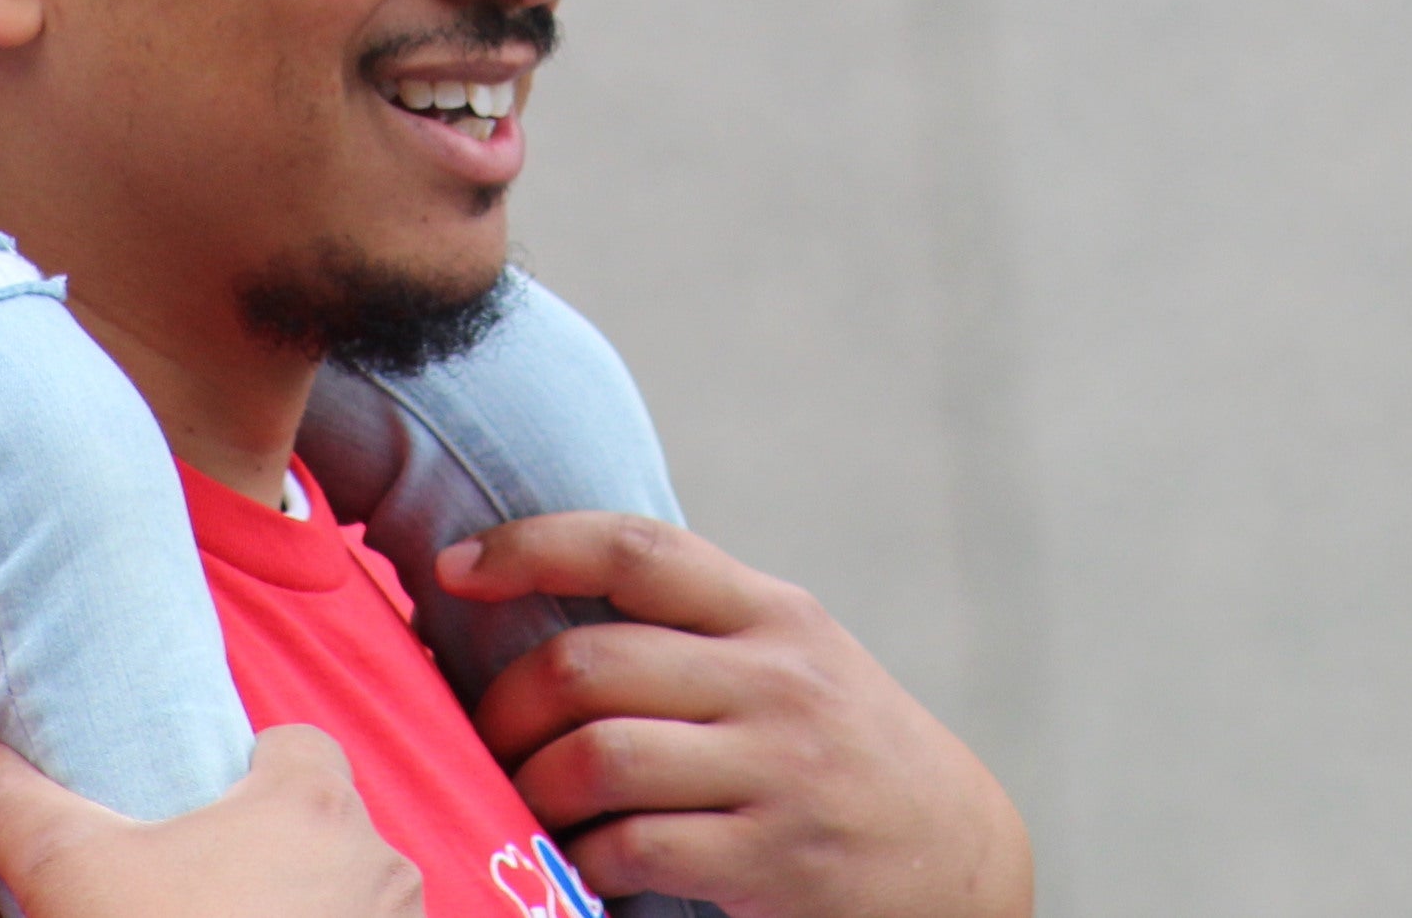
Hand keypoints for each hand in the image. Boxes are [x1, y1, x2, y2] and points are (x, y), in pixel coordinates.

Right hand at [0, 724, 423, 917]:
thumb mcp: (76, 878)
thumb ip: (16, 808)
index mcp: (311, 803)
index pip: (295, 746)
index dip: (246, 771)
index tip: (197, 813)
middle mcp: (379, 862)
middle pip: (325, 828)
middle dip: (272, 854)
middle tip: (201, 894)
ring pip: (351, 899)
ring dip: (309, 912)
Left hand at [442, 514, 1031, 917]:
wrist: (958, 860)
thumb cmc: (843, 753)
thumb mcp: (794, 662)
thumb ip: (697, 632)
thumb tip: (546, 610)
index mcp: (771, 614)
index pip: (634, 549)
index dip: (530, 546)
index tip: (453, 566)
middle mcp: (775, 678)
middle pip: (591, 663)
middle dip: (507, 705)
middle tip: (485, 737)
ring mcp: (777, 769)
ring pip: (598, 758)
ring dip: (533, 788)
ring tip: (525, 804)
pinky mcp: (773, 858)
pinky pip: (633, 848)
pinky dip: (584, 861)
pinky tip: (582, 865)